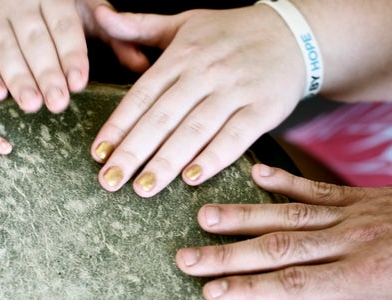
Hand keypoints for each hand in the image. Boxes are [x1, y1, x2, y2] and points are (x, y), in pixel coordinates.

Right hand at [0, 0, 148, 112]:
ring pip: (5, 49)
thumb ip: (116, 38)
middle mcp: (20, 3)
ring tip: (31, 104)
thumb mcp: (89, 15)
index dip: (71, 56)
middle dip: (46, 73)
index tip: (79, 83)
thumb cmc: (59, 11)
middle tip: (57, 102)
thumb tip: (141, 63)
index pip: (64, 28)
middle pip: (34, 41)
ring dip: (17, 78)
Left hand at [90, 5, 303, 196]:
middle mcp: (205, 72)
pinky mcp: (263, 108)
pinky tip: (193, 178)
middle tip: (110, 180)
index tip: (98, 153)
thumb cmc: (231, 34)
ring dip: (168, 161)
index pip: (142, 95)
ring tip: (143, 188)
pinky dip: (215, 157)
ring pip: (195, 130)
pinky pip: (236, 136)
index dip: (118, 125)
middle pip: (163, 116)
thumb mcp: (185, 23)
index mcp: (181, 55)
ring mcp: (235, 91)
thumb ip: (141, 27)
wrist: (294, 34)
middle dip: (134, 151)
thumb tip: (102, 19)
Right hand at [175, 164, 391, 299]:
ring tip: (202, 217)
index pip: (293, 283)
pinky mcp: (361, 196)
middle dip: (226, 255)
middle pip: (277, 247)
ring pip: (287, 214)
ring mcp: (354, 213)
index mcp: (365, 275)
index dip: (249, 288)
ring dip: (242, 216)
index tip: (211, 292)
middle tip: (185, 258)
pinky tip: (253, 175)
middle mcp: (352, 240)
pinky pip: (314, 188)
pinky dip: (282, 181)